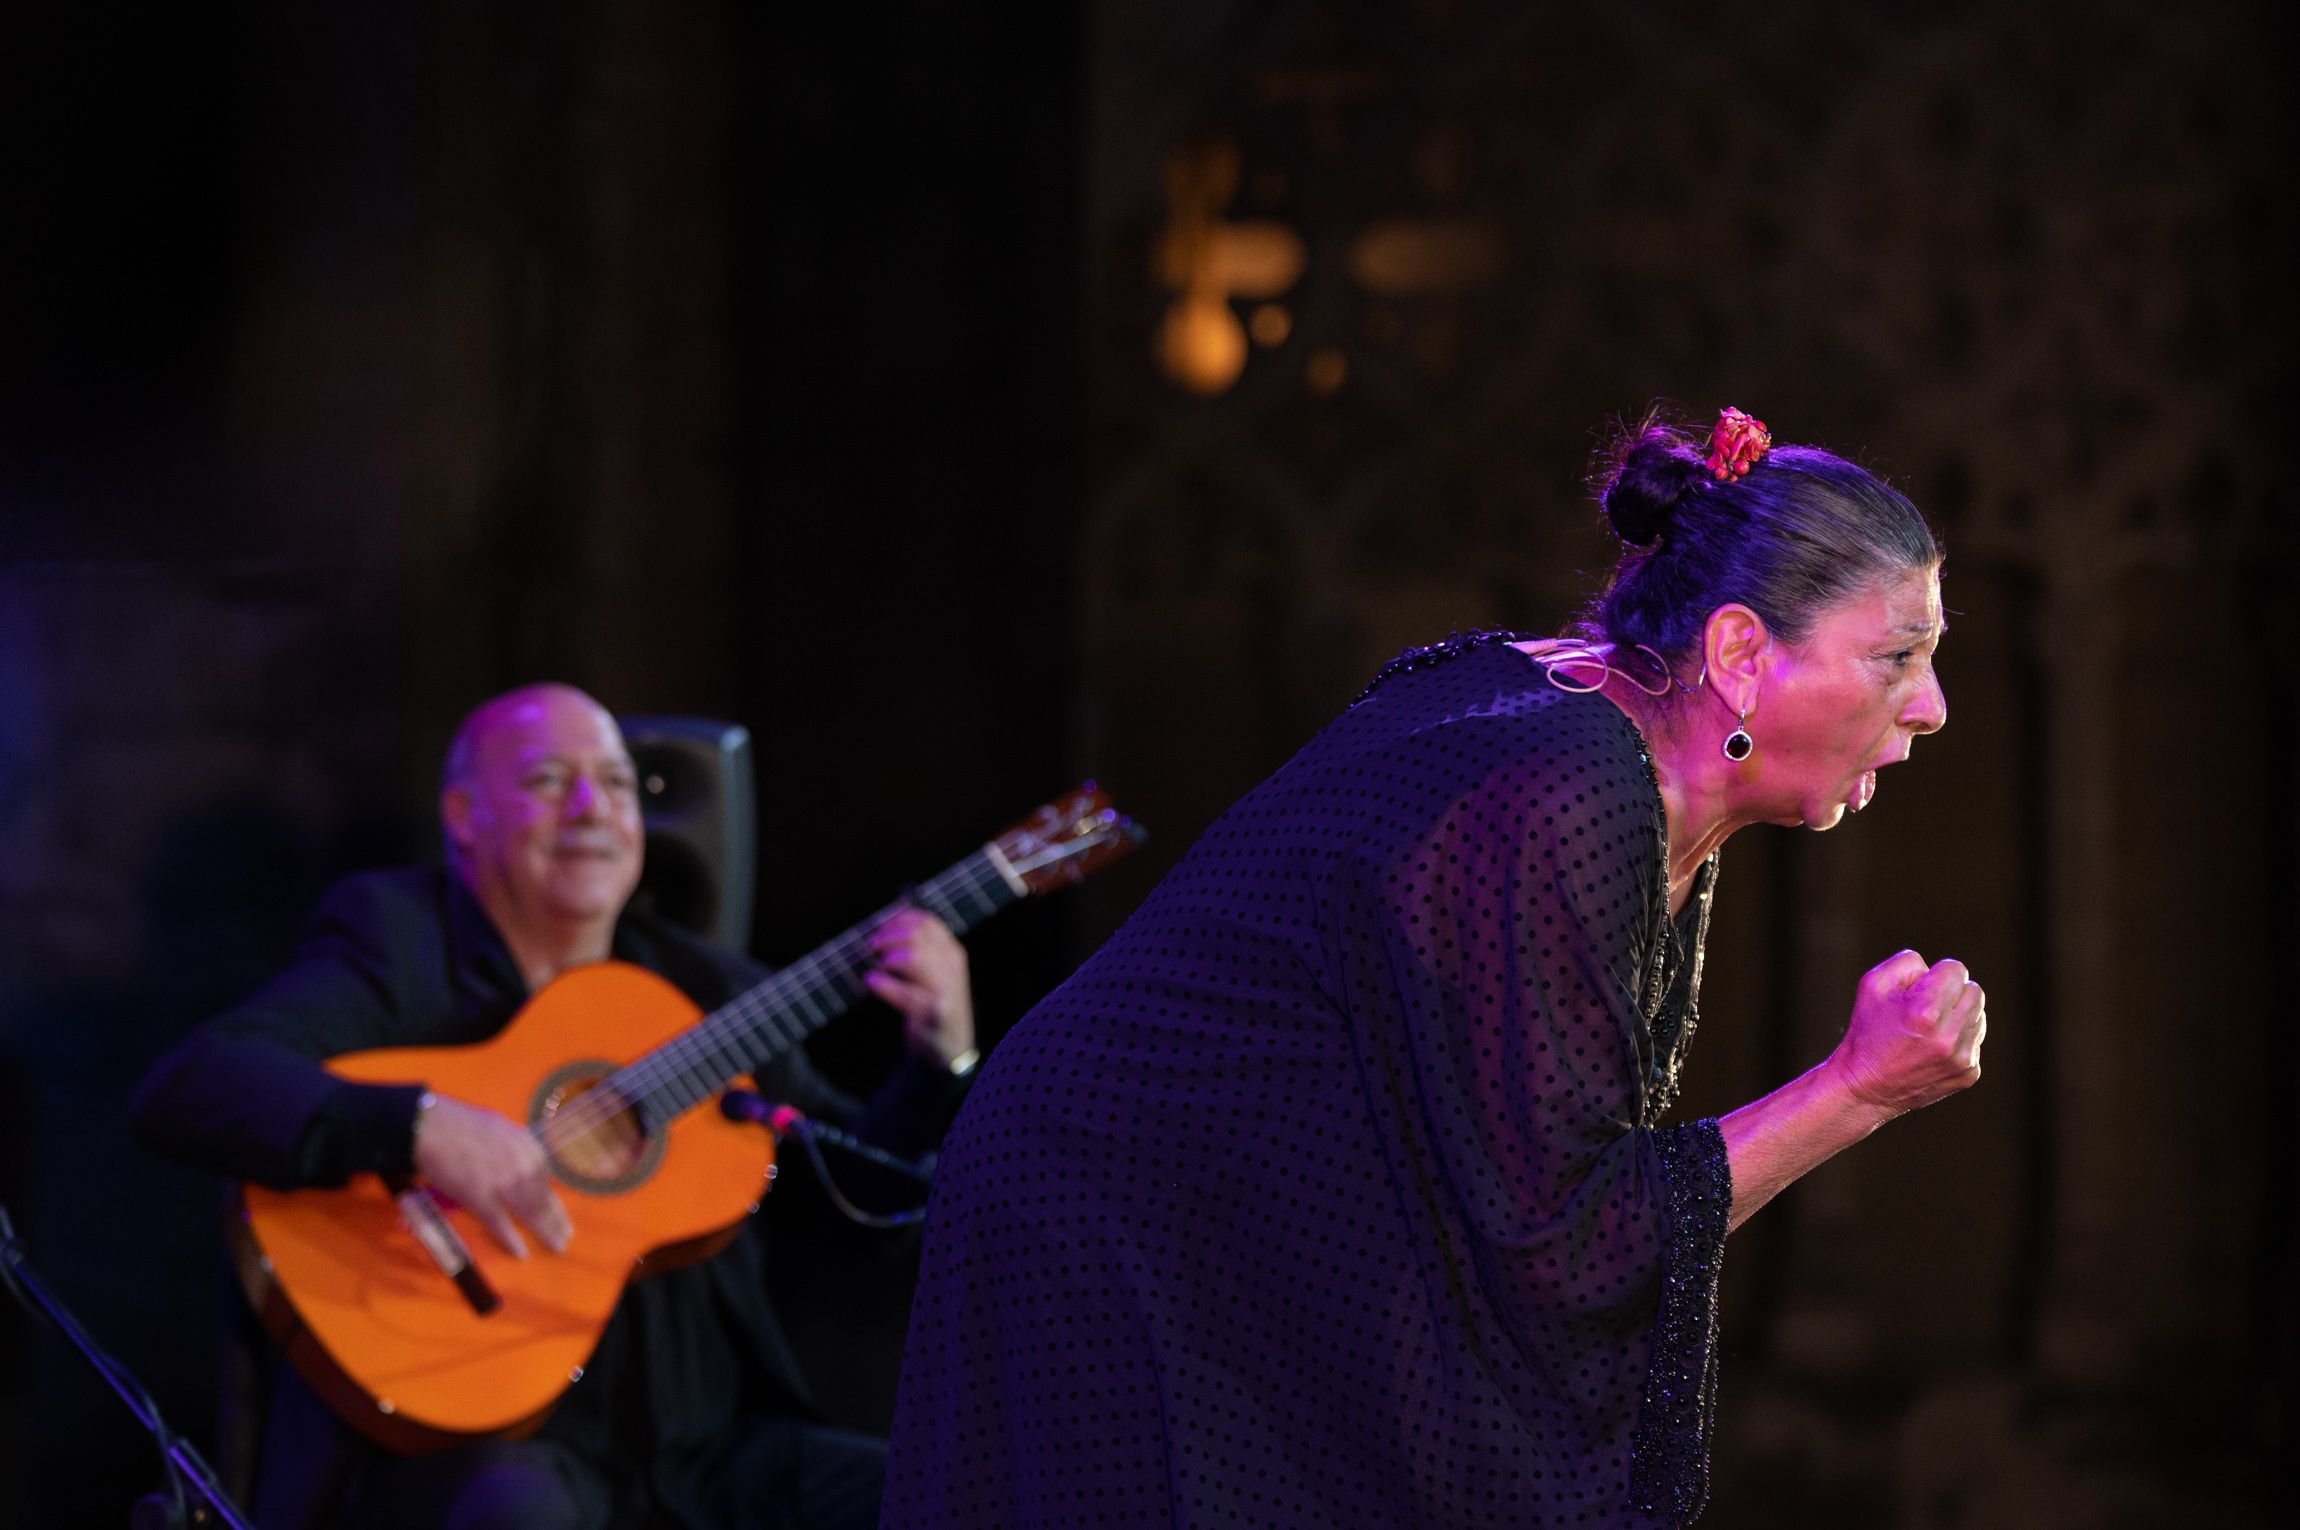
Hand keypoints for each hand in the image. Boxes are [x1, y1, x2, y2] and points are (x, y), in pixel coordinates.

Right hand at [411, 1094, 571, 1257]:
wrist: (429, 1125)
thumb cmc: (458, 1124)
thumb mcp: (499, 1131)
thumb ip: (514, 1150)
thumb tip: (521, 1167)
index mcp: (527, 1146)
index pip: (545, 1178)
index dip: (553, 1198)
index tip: (560, 1211)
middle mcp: (521, 1164)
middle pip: (542, 1197)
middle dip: (555, 1220)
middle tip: (565, 1238)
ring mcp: (502, 1181)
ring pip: (529, 1211)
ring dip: (544, 1231)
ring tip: (556, 1246)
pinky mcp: (480, 1196)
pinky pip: (499, 1222)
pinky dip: (510, 1238)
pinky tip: (521, 1252)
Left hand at [865, 909, 975, 1070]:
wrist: (952, 1045)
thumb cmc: (936, 1004)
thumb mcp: (939, 972)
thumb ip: (922, 950)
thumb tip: (885, 925)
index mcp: (952, 952)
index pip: (927, 922)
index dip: (899, 920)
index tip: (881, 927)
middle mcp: (952, 966)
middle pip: (917, 935)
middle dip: (889, 937)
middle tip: (873, 947)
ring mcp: (945, 988)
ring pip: (913, 957)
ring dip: (889, 958)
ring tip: (878, 966)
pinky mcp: (934, 1011)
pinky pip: (904, 992)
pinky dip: (883, 984)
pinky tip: (872, 981)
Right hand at [1825, 950, 1986, 1116]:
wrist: (1866, 1087)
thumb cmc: (1867, 1032)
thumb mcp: (1872, 985)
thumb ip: (1907, 962)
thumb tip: (1935, 970)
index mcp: (1924, 1012)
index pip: (1956, 969)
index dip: (1935, 974)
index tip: (1919, 990)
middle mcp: (1948, 1037)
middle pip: (1974, 991)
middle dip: (1951, 993)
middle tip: (1926, 1007)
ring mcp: (1962, 1059)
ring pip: (1978, 1015)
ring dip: (1957, 1016)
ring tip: (1928, 1029)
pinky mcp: (1968, 1074)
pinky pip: (1975, 1041)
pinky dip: (1958, 1040)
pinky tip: (1933, 1049)